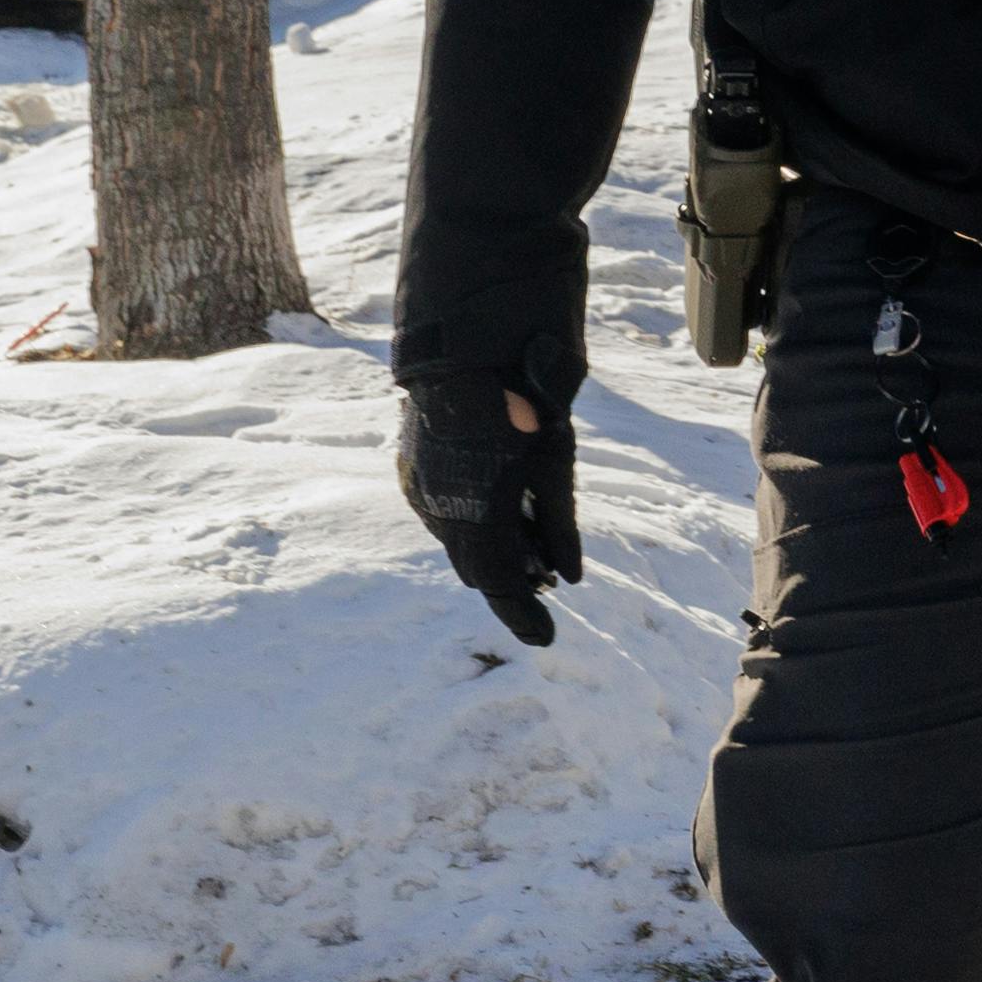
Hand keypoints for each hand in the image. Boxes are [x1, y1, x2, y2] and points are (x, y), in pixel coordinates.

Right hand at [396, 372, 580, 646]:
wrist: (472, 342)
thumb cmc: (525, 402)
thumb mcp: (555, 464)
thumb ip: (560, 525)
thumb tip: (568, 578)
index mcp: (476, 517)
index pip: (500, 586)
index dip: (523, 616)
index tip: (547, 639)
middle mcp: (438, 511)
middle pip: (477, 565)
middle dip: (512, 579)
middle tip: (546, 583)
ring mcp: (420, 488)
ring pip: (458, 540)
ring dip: (492, 548)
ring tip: (532, 545)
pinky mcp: (413, 467)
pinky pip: (444, 512)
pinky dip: (473, 521)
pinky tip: (502, 507)